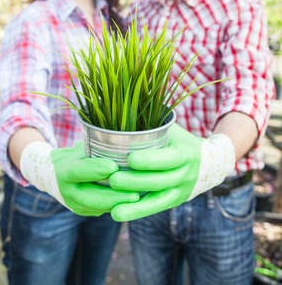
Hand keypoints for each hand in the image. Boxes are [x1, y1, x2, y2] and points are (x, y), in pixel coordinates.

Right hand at [20, 141, 139, 215]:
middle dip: (115, 198)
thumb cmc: (73, 156)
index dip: (97, 170)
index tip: (114, 167)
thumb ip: (96, 148)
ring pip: (100, 208)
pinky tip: (134, 201)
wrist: (53, 176)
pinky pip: (103, 210)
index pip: (80, 171)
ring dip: (120, 205)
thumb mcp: (80, 149)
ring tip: (140, 199)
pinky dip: (119, 206)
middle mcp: (68, 191)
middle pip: (92, 198)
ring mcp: (76, 205)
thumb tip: (121, 139)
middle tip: (135, 195)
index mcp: (65, 171)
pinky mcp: (86, 212)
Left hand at [109, 123, 234, 220]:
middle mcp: (185, 174)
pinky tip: (118, 213)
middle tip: (112, 180)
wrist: (211, 163)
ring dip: (134, 206)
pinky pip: (155, 208)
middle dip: (134, 182)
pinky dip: (137, 212)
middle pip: (158, 181)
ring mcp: (180, 191)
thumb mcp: (173, 130)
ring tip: (113, 210)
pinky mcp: (174, 202)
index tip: (129, 158)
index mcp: (184, 153)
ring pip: (157, 200)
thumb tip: (126, 108)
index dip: (149, 160)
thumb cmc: (182, 141)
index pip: (167, 158)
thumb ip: (154, 124)